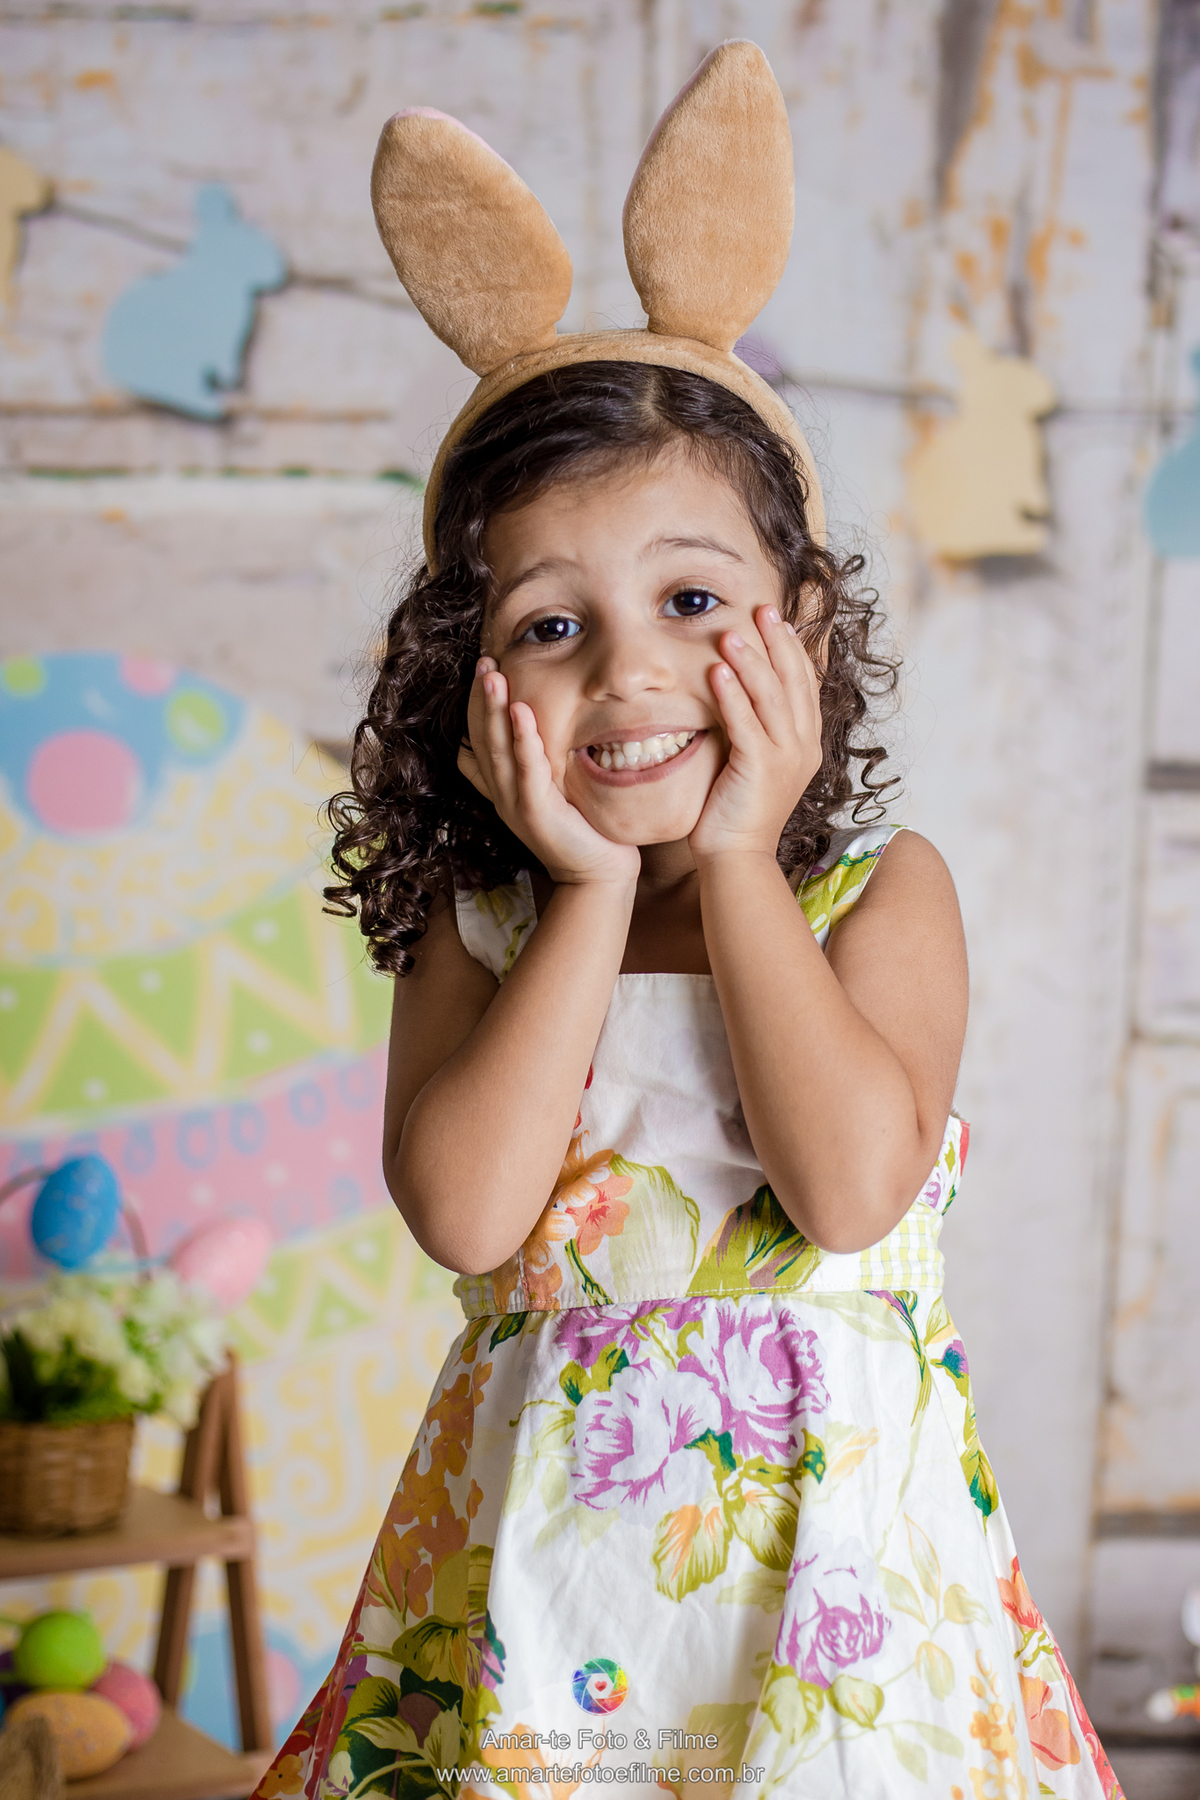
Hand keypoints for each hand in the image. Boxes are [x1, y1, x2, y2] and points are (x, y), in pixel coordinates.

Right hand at [458, 660, 640, 887]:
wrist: (597, 873)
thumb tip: (504, 740)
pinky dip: (522, 739)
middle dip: (480, 698)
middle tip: (483, 661)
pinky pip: (526, 770)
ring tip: (492, 674)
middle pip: (481, 739)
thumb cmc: (582, 829)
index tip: (483, 670)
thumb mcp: (549, 791)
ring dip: (493, 710)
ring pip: (496, 750)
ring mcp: (515, 804)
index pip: (478, 740)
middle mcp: (502, 794)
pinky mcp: (536, 813)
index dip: (476, 706)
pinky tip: (521, 710)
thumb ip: (530, 766)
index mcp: (502, 788)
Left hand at [688, 606, 822, 865]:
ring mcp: (785, 758)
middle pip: (793, 681)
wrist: (737, 858)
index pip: (804, 684)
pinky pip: (745, 722)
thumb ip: (755, 729)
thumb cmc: (737, 813)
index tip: (776, 620)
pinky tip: (717, 670)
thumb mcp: (754, 763)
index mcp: (806, 744)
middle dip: (777, 642)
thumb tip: (737, 694)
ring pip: (771, 696)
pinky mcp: (759, 769)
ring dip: (751, 660)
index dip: (791, 649)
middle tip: (761, 609)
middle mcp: (802, 747)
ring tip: (731, 632)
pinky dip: (732, 694)